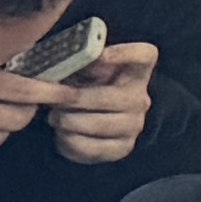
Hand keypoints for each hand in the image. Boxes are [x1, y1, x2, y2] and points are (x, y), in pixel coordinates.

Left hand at [50, 41, 158, 163]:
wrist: (87, 122)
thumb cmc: (83, 89)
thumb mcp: (83, 71)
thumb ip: (81, 63)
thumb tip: (76, 64)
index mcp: (136, 70)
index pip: (144, 55)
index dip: (124, 54)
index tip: (100, 57)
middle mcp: (140, 97)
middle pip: (108, 97)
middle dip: (75, 100)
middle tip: (55, 100)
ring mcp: (135, 124)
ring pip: (97, 124)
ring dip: (68, 121)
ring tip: (55, 117)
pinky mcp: (122, 148)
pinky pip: (90, 147)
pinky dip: (69, 141)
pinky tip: (63, 134)